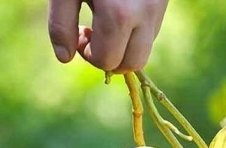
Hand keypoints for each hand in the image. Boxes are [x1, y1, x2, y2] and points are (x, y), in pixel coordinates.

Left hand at [48, 0, 168, 72]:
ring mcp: (159, 9)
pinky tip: (121, 9)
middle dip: (111, 58)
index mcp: (119, 16)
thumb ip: (61, 25)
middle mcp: (145, 16)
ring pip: (145, 49)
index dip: (90, 55)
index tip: (82, 34)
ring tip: (108, 21)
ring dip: (125, 46)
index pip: (108, 62)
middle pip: (133, 63)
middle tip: (95, 34)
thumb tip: (64, 58)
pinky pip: (152, 30)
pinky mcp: (164, 1)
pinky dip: (136, 31)